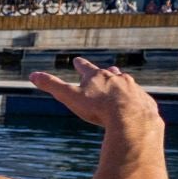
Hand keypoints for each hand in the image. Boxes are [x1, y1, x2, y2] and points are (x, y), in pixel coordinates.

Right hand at [28, 58, 160, 131]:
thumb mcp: (70, 97)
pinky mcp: (144, 101)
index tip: (77, 61)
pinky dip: (135, 99)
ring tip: (121, 83)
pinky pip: (139, 98)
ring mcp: (133, 88)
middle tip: (106, 70)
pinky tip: (135, 104)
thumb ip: (52, 85)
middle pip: (109, 73)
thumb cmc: (98, 107)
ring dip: (122, 83)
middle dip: (105, 72)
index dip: (80, 65)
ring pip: (126, 83)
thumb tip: (32, 75)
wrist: (131, 118)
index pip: (86, 68)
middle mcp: (117, 78)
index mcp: (97, 76)